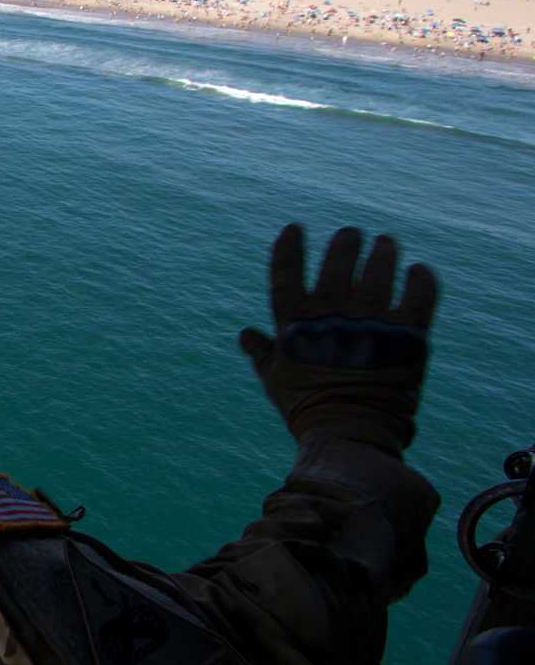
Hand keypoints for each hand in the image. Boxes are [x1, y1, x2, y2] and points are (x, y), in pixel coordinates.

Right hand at [239, 224, 437, 453]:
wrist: (350, 436)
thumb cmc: (305, 409)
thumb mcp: (275, 380)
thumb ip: (261, 353)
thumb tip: (244, 334)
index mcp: (294, 325)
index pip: (286, 273)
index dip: (288, 248)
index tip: (293, 229)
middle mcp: (331, 316)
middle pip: (338, 263)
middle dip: (344, 243)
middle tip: (351, 234)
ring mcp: (370, 323)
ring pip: (379, 270)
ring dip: (383, 252)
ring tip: (385, 242)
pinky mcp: (407, 335)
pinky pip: (419, 295)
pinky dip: (421, 279)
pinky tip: (418, 271)